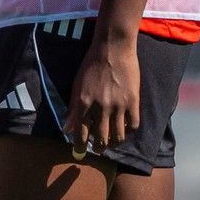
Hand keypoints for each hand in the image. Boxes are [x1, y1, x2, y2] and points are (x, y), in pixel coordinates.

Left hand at [68, 32, 140, 155]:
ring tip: (111, 143)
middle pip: (101, 138)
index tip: (81, 150)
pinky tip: (124, 130)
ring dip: (114, 143)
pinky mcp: (133, 101)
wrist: (112, 50)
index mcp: (84, 103)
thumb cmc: (91, 66)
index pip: (81, 133)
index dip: (80, 145)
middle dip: (99, 147)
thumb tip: (66, 129)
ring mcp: (119, 105)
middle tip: (98, 149)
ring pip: (118, 135)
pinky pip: (133, 124)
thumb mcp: (77, 86)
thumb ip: (73, 109)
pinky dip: (128, 131)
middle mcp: (101, 107)